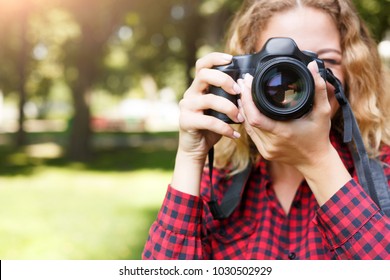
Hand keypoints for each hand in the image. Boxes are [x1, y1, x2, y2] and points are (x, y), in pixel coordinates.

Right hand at [177, 52, 242, 163]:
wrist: (195, 148)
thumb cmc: (210, 127)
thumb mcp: (220, 109)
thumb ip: (227, 96)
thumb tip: (247, 86)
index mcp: (198, 87)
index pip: (202, 64)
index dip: (215, 58)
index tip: (230, 59)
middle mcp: (190, 94)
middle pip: (204, 75)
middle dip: (224, 80)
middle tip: (238, 91)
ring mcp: (186, 107)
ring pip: (210, 99)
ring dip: (230, 108)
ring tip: (240, 118)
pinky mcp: (186, 121)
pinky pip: (209, 121)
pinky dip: (225, 128)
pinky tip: (234, 134)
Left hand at [238, 61, 350, 203]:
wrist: (316, 162)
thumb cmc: (319, 136)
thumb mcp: (323, 111)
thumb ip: (318, 88)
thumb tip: (312, 66)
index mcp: (283, 133)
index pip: (255, 117)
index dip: (247, 99)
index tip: (247, 82)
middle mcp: (271, 143)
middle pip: (248, 120)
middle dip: (243, 99)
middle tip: (243, 82)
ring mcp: (266, 149)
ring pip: (247, 127)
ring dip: (243, 108)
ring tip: (242, 92)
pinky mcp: (264, 152)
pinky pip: (251, 134)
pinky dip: (247, 120)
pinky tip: (246, 108)